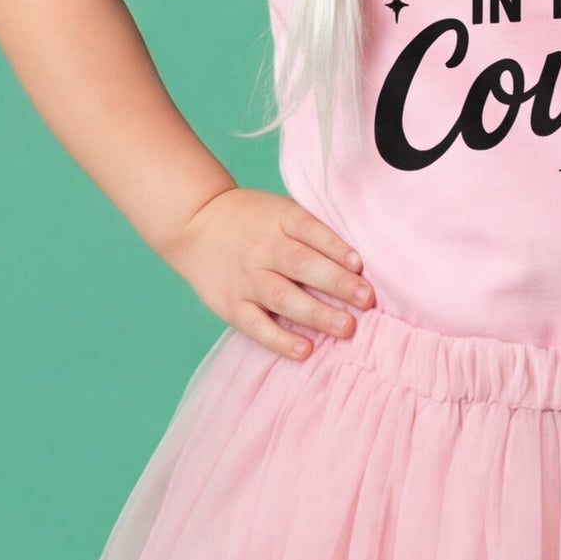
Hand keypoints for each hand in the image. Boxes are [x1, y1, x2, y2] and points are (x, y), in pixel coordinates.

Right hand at [163, 187, 374, 361]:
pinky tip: (305, 350)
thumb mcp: (279, 209)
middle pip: (301, 264)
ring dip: (317, 314)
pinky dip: (280, 339)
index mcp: (279, 219)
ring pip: (283, 297)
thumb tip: (358, 257)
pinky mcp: (230, 305)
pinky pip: (256, 325)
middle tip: (366, 300)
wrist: (194, 223)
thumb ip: (312, 227)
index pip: (310, 230)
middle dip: (336, 283)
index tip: (360, 265)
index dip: (336, 247)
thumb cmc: (252, 219)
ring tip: (347, 328)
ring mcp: (246, 277)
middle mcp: (262, 248)